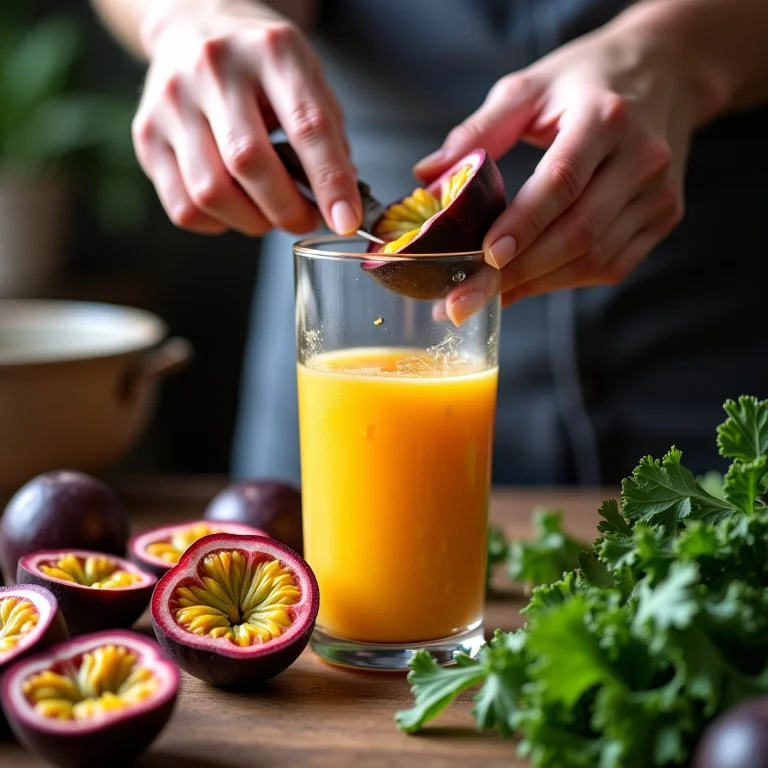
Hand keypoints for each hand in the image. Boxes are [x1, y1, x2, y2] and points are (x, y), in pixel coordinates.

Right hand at [132, 1, 360, 235]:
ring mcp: (172, 101)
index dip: (330, 181)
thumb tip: (340, 205)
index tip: (345, 221)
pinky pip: (183, 206)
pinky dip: (217, 222)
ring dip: (251, 221)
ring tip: (268, 214)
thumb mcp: (308, 78)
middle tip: (304, 220)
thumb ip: (330, 136)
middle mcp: (214, 68)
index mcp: (271, 51)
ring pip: (211, 192)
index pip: (307, 125)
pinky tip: (233, 207)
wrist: (194, 28)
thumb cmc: (262, 66)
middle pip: (249, 163)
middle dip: (286, 209)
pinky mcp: (146, 134)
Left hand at [416, 7, 718, 322]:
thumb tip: (427, 178)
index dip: (523, 225)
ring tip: (486, 297)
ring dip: (536, 284)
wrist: (664, 73)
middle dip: (516, 273)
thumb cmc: (584, 82)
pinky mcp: (665, 216)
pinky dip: (564, 282)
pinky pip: (612, 265)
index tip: (486, 258)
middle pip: (578, 232)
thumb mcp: (528, 89)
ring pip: (594, 258)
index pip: (562, 181)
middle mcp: (640, 158)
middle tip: (464, 298)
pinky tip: (526, 286)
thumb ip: (477, 132)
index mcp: (604, 117)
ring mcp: (657, 192)